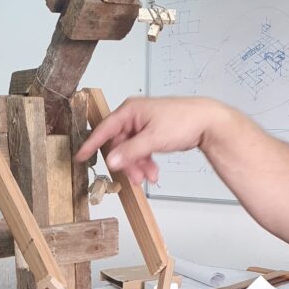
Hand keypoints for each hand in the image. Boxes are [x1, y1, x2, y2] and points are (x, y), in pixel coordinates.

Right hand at [75, 96, 231, 185]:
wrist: (208, 122)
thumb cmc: (183, 121)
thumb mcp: (153, 139)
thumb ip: (129, 151)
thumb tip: (111, 160)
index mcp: (130, 110)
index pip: (104, 129)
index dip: (92, 144)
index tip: (80, 156)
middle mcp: (135, 116)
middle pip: (120, 144)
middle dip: (127, 163)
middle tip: (135, 178)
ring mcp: (144, 124)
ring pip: (132, 150)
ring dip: (138, 165)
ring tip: (149, 178)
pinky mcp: (154, 132)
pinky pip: (143, 150)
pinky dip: (146, 162)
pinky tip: (153, 172)